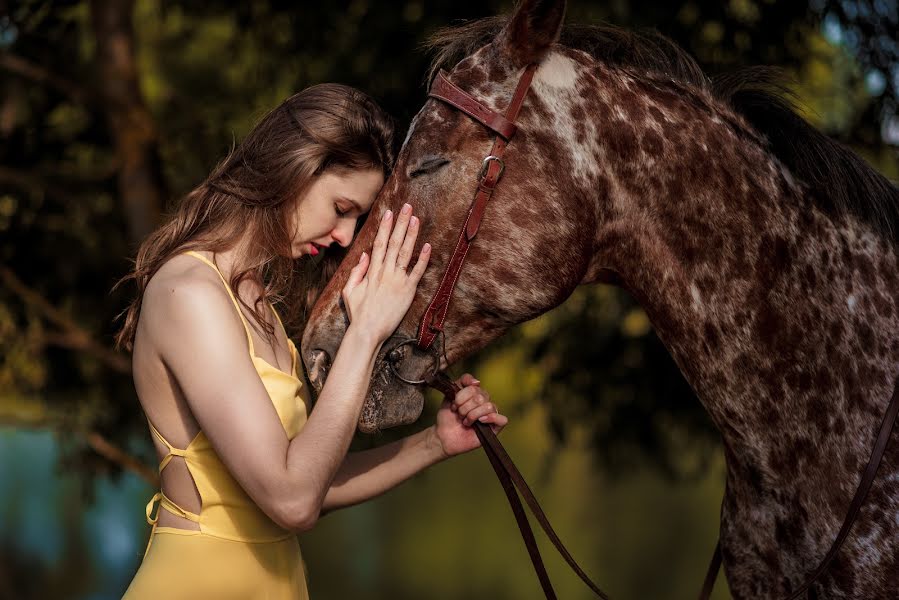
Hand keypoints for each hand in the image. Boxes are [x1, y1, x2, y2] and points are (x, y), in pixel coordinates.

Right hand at [341, 203, 430, 342]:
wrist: (367, 331)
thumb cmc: (358, 314)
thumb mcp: (350, 291)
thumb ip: (357, 272)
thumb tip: (364, 255)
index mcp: (372, 271)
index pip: (380, 243)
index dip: (385, 227)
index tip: (389, 212)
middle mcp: (385, 272)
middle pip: (394, 242)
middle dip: (400, 223)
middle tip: (407, 207)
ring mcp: (397, 281)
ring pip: (405, 253)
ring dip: (411, 234)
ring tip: (416, 219)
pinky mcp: (407, 291)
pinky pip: (417, 272)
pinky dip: (422, 259)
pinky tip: (428, 246)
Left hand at [433, 373, 507, 458]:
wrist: (443, 436)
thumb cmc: (447, 417)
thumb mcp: (450, 395)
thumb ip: (462, 382)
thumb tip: (477, 382)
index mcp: (476, 393)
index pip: (474, 386)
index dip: (461, 395)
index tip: (454, 404)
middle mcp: (485, 402)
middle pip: (480, 397)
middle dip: (465, 407)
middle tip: (459, 415)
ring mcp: (490, 415)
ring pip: (488, 406)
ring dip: (472, 415)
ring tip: (465, 421)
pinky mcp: (494, 428)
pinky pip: (502, 420)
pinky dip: (491, 418)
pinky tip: (480, 421)